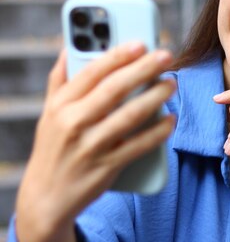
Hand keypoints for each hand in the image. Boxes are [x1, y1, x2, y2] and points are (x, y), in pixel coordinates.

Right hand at [16, 42, 175, 241]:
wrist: (45, 199)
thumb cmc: (52, 148)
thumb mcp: (48, 113)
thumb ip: (60, 79)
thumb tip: (68, 47)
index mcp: (61, 105)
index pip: (91, 72)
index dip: (117, 55)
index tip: (139, 43)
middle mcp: (73, 123)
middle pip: (114, 89)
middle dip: (143, 69)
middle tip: (166, 56)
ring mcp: (90, 146)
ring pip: (130, 115)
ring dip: (155, 97)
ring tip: (171, 83)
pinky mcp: (106, 167)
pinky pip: (138, 145)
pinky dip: (157, 132)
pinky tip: (170, 120)